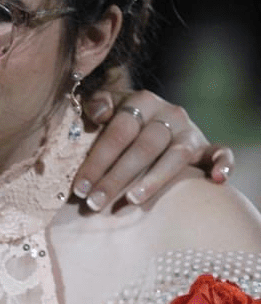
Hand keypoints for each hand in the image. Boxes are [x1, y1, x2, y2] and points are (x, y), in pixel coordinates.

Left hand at [73, 84, 233, 211]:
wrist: (157, 116)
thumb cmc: (124, 117)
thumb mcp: (109, 105)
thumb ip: (97, 104)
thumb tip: (99, 114)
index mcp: (141, 100)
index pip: (118, 132)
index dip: (97, 160)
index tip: (80, 188)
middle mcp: (169, 113)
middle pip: (143, 148)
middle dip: (116, 177)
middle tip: (96, 203)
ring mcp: (190, 130)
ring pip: (175, 157)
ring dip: (154, 180)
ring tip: (132, 200)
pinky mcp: (207, 146)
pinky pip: (221, 153)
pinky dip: (223, 164)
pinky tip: (216, 180)